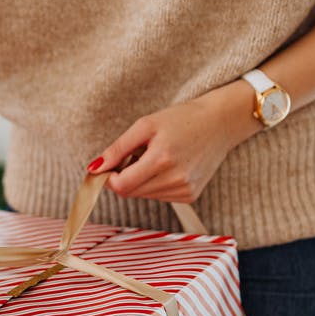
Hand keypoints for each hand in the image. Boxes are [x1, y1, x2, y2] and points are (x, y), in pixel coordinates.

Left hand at [87, 80, 261, 202]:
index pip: (121, 186)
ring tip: (155, 157)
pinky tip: (167, 166)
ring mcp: (185, 191)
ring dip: (139, 180)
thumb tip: (94, 168)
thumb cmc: (182, 119)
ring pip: (144, 195)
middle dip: (123, 177)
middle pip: (130, 192)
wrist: (221, 123)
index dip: (108, 178)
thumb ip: (118, 148)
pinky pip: (159, 196)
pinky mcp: (190, 196)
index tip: (108, 166)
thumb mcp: (145, 125)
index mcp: (162, 160)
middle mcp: (175, 180)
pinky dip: (155, 184)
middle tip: (134, 155)